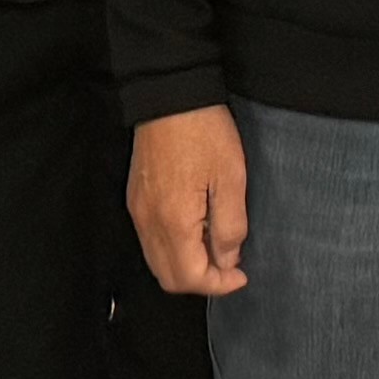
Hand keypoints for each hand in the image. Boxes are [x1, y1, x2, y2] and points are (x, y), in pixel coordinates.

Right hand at [129, 106, 251, 295]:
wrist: (170, 94)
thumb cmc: (203, 130)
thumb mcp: (232, 178)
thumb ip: (230, 226)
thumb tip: (227, 260)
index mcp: (173, 220)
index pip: (190, 277)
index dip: (219, 285)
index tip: (241, 275)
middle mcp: (149, 222)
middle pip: (169, 278)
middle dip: (201, 281)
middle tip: (230, 267)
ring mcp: (139, 211)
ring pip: (158, 261)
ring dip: (187, 266)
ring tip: (216, 246)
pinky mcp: (137, 198)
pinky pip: (151, 241)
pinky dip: (174, 249)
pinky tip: (196, 229)